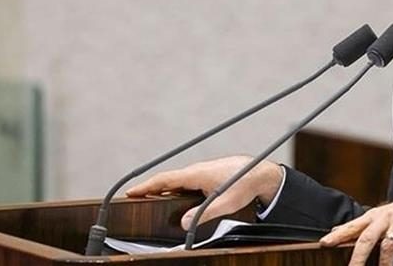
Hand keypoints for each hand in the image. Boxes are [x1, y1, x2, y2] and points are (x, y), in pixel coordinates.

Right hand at [125, 155, 282, 229]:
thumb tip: (183, 223)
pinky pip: (186, 181)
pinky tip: (175, 197)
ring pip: (177, 181)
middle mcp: (197, 170)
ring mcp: (202, 171)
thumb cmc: (245, 183)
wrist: (261, 173)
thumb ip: (204, 214)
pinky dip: (176, 188)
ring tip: (149, 199)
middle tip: (134, 198)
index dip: (146, 186)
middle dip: (150, 189)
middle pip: (167, 180)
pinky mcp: (207, 175)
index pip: (164, 179)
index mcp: (197, 174)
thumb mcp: (225, 203)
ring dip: (163, 189)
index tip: (130, 192)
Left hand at [319, 197, 392, 265]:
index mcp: (373, 216)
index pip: (353, 225)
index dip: (338, 234)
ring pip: (387, 246)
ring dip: (382, 265)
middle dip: (358, 257)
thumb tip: (336, 230)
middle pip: (367, 238)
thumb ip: (361, 225)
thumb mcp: (380, 217)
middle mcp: (385, 217)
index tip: (324, 243)